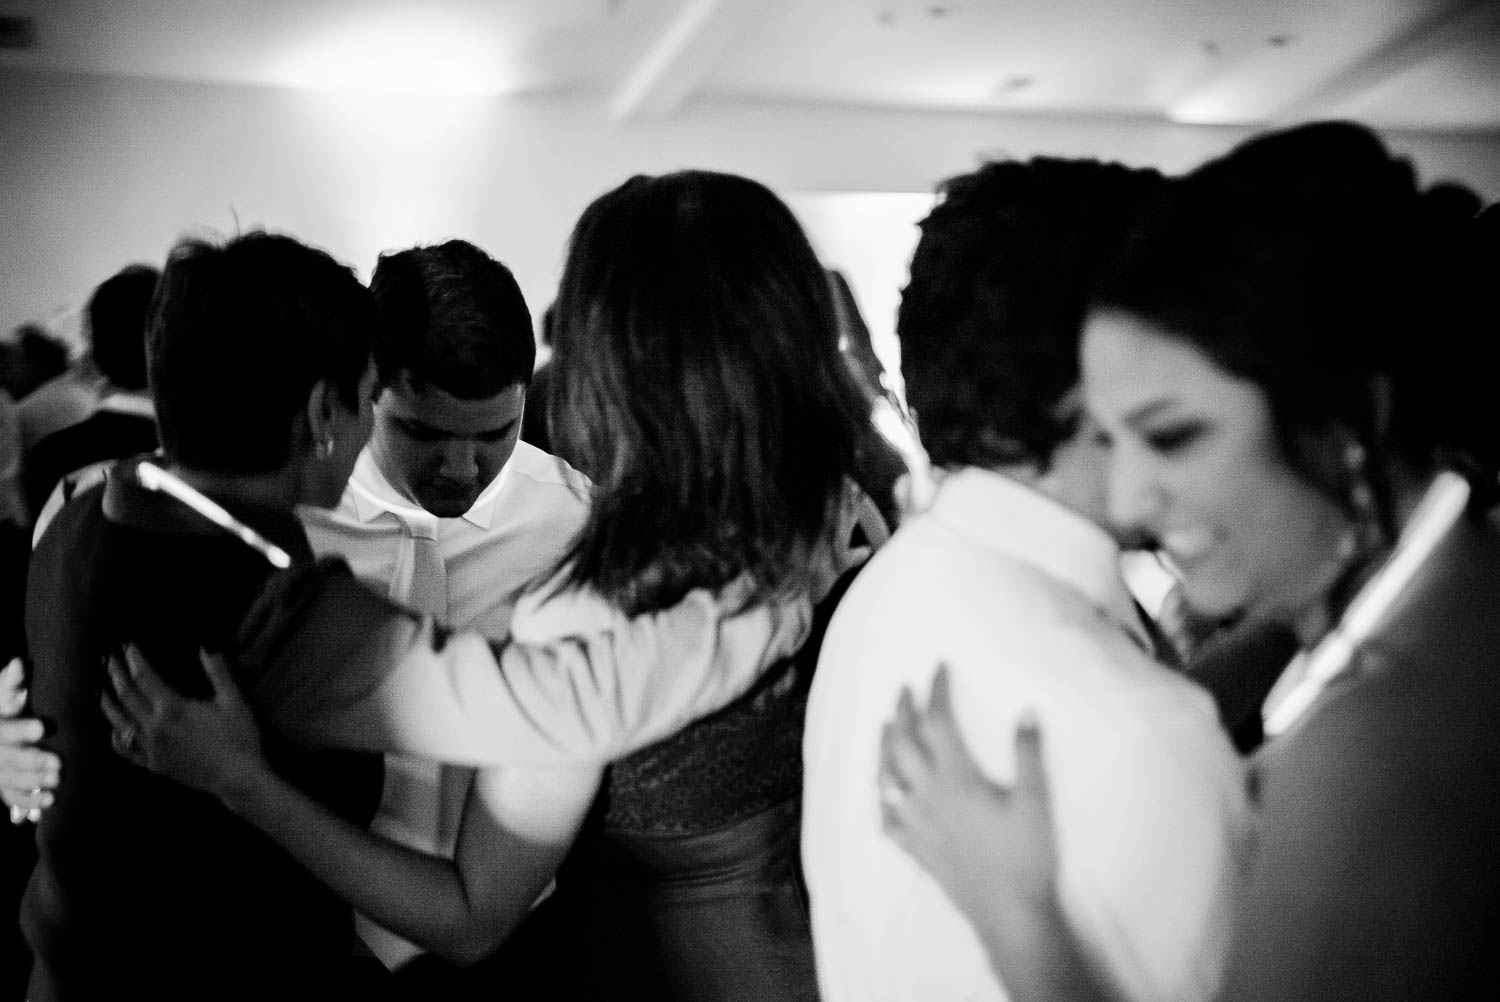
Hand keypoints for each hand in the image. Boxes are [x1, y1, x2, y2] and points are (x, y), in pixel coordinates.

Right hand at [1, 657, 57, 824]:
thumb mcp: (0, 697)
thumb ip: (9, 682)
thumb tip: (18, 662)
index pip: (3, 731)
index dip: (20, 730)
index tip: (42, 728)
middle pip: (8, 759)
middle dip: (32, 761)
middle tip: (59, 763)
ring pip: (9, 781)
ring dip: (33, 783)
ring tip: (57, 782)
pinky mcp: (1, 785)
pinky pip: (11, 797)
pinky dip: (28, 802)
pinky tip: (49, 802)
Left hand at [101, 645, 267, 798]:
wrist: (236, 777)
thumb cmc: (238, 737)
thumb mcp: (233, 700)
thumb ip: (218, 671)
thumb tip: (207, 644)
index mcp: (171, 708)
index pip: (144, 677)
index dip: (134, 660)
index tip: (128, 647)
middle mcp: (153, 727)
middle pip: (126, 696)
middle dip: (116, 675)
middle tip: (109, 660)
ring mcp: (150, 748)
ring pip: (119, 722)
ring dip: (108, 703)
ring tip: (102, 689)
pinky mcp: (152, 764)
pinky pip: (125, 749)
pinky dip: (115, 736)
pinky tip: (115, 729)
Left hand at [879, 665, 1058, 921]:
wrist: (1009, 914)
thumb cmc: (1026, 857)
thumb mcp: (1036, 801)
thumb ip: (1029, 754)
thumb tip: (1026, 711)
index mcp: (956, 779)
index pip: (938, 722)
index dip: (935, 691)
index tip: (937, 668)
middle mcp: (928, 797)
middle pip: (902, 743)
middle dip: (901, 711)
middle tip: (903, 689)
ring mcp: (917, 825)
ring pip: (886, 778)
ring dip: (882, 748)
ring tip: (883, 728)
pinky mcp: (916, 851)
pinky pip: (887, 821)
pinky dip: (881, 801)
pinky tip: (883, 794)